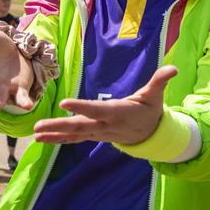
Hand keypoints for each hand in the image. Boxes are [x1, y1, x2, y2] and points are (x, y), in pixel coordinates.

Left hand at [32, 66, 176, 144]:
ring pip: (73, 134)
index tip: (64, 103)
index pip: (97, 109)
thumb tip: (173, 69)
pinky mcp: (94, 135)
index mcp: (118, 112)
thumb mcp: (156, 95)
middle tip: (38, 125)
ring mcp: (98, 133)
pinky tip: (42, 139)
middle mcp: (105, 125)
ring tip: (35, 134)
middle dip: (58, 126)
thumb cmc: (151, 110)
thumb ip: (160, 81)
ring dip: (54, 134)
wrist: (151, 135)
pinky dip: (58, 139)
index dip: (81, 106)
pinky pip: (74, 139)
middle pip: (80, 126)